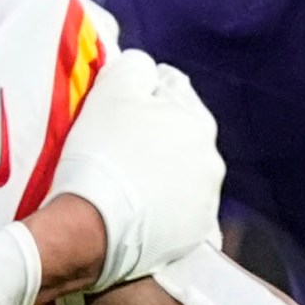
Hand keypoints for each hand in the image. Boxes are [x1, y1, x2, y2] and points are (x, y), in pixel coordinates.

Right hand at [43, 50, 223, 291]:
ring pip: (179, 176)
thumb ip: (136, 66)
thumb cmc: (101, 151)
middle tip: (117, 147)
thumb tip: (145, 68)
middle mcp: (212, 161)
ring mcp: (205, 203)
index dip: (140, 95)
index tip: (117, 109)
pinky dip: (161, 210)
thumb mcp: (113, 88)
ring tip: (125, 183)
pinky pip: (176, 215)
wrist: (91, 226)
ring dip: (160, 174)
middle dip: (154, 136)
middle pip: (178, 135)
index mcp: (199, 121)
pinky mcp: (192, 237)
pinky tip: (136, 212)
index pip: (171, 90)